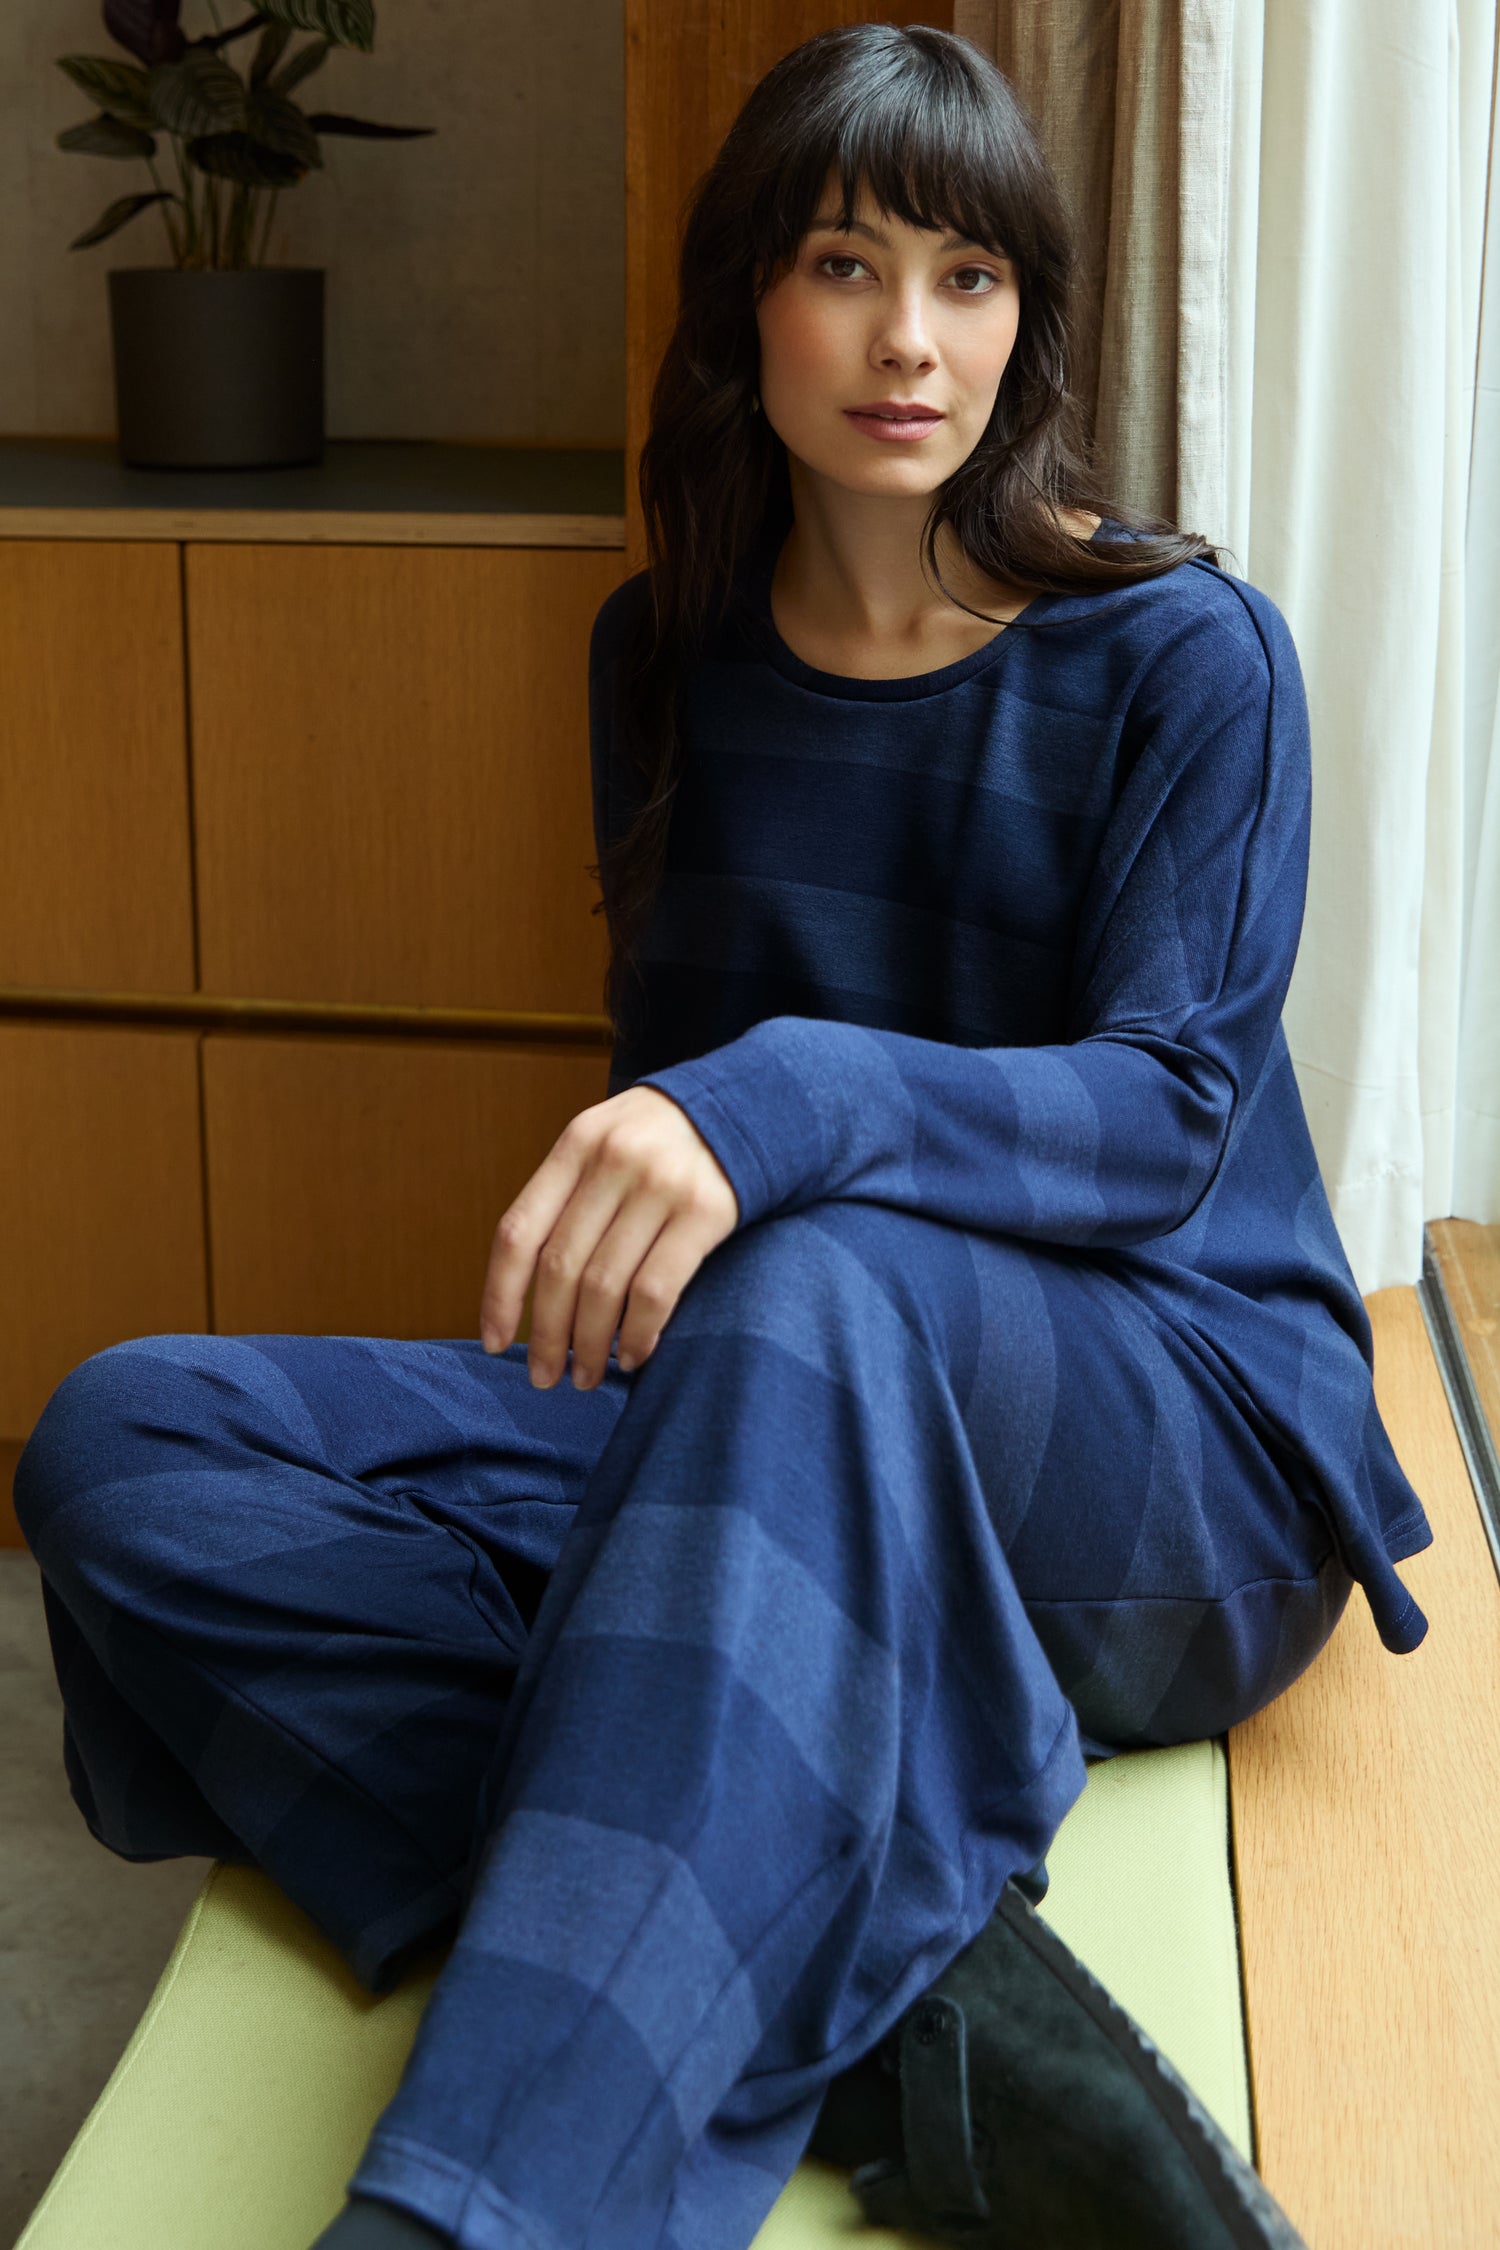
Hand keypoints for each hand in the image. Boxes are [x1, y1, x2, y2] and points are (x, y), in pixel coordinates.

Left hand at [479, 1086, 739, 1386]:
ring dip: (590, 1344)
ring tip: (587, 1376)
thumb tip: (528, 1291)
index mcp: (576, 1144)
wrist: (751, 1105)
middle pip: (559, 1268)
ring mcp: (660, 1184)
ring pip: (604, 1286)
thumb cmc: (666, 1141)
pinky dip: (638, 1333)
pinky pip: (656, 1290)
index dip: (499, 1295)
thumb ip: (570, 1196)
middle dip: (547, 1334)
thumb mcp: (607, 1141)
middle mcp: (613, 1160)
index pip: (519, 1232)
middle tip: (545, 1377)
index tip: (494, 1344)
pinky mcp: (705, 1211)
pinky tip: (633, 1355)